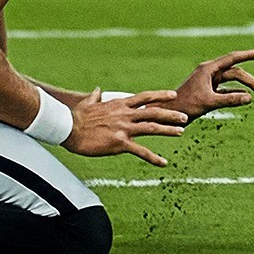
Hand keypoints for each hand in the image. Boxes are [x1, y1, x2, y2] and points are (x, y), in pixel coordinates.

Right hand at [61, 88, 189, 166]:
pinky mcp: (120, 143)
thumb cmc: (76, 116)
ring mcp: (124, 128)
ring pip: (152, 128)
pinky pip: (141, 151)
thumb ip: (96, 96)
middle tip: (185, 117)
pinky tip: (164, 163)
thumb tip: (97, 90)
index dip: (160, 96)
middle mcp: (125, 115)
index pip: (145, 97)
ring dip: (168, 130)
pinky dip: (154, 157)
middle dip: (171, 114)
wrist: (68, 127)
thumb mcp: (89, 102)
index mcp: (120, 104)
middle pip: (154, 112)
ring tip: (181, 132)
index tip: (173, 96)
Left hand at [174, 48, 253, 119]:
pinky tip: (246, 97)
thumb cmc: (184, 106)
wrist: (167, 115)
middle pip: (236, 72)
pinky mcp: (208, 91)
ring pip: (232, 80)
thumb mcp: (208, 103)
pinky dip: (237, 92)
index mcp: (208, 69)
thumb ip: (229, 100)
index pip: (233, 58)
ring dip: (246, 87)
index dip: (249, 54)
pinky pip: (227, 89)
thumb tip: (249, 98)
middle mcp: (209, 72)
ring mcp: (209, 81)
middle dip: (251, 81)